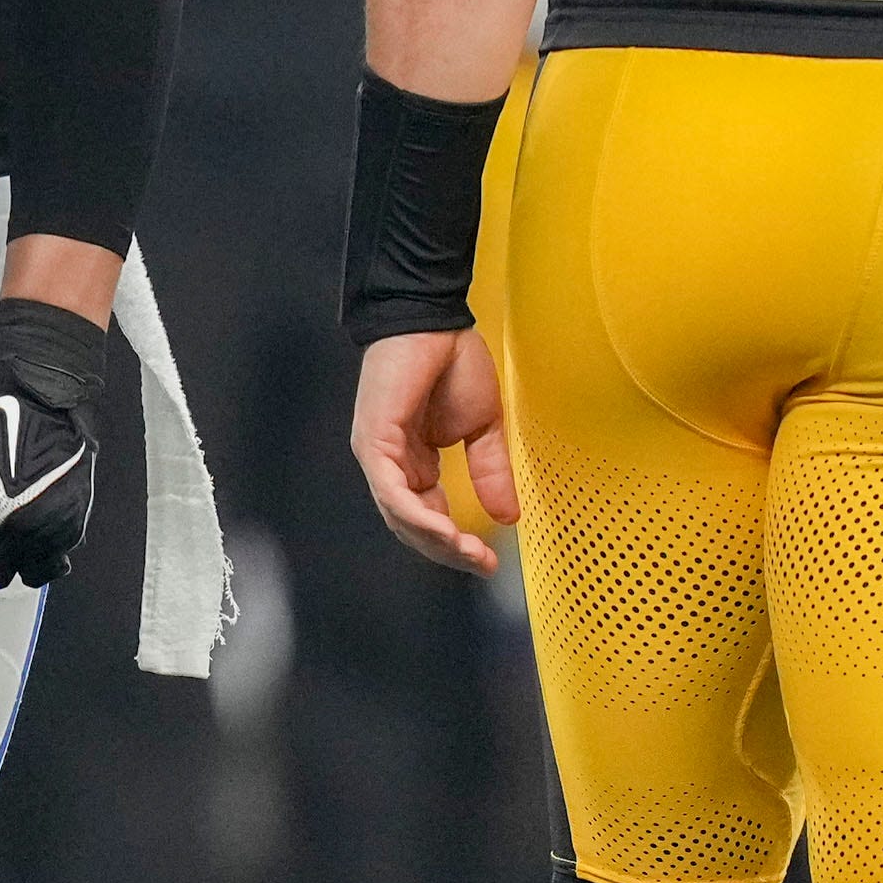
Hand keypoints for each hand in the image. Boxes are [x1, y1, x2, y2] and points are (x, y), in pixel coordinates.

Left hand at [352, 327, 517, 574]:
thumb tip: (508, 518)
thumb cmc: (452, 360)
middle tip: (482, 564)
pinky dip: (418, 516)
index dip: (457, 544)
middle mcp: (390, 464)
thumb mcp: (482, 425)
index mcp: (413, 461)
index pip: (429, 517)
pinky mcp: (374, 440)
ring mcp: (378, 454)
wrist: (434, 317)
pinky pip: (392, 492)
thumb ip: (489, 470)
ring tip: (470, 554)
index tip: (489, 562)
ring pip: (401, 516)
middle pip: (412, 526)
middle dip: (448, 551)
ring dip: (437, 541)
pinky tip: (446, 530)